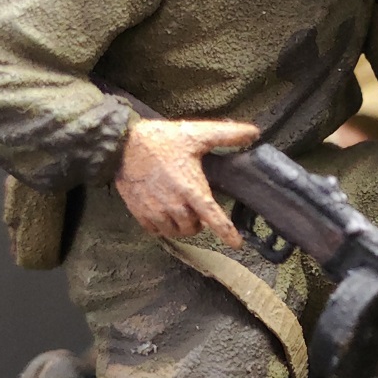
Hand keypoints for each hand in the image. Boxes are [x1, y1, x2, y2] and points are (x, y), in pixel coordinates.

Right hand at [115, 119, 259, 245]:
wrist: (123, 145)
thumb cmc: (162, 139)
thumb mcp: (196, 134)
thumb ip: (226, 135)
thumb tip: (254, 133)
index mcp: (191, 188)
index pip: (214, 217)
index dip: (227, 233)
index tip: (237, 244)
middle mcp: (175, 205)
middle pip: (194, 228)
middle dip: (200, 222)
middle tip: (197, 208)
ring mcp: (156, 211)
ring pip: (176, 231)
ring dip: (182, 225)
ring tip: (182, 211)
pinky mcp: (139, 213)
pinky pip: (156, 231)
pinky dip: (163, 226)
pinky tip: (163, 213)